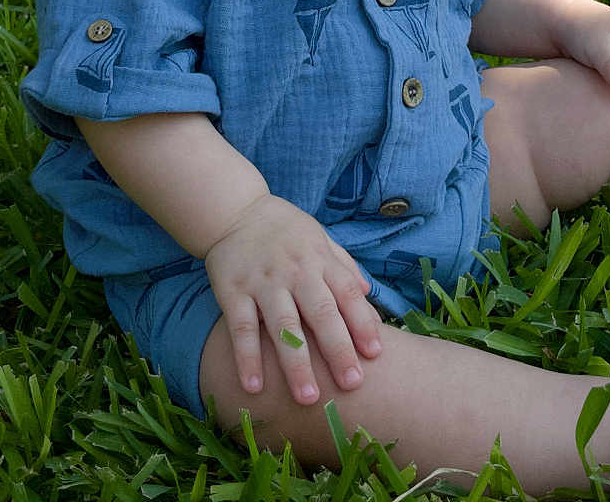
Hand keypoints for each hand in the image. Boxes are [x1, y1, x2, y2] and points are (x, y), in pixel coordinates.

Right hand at [204, 193, 383, 403]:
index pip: (346, 293)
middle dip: (338, 350)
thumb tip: (368, 292)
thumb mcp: (319, 237)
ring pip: (283, 325)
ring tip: (308, 398)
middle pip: (321, 313)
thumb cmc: (284, 230)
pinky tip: (254, 387)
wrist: (234, 211)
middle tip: (352, 385)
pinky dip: (247, 358)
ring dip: (296, 363)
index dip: (362, 322)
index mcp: (319, 259)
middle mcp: (295, 271)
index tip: (376, 354)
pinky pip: (242, 328)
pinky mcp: (233, 291)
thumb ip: (343, 264)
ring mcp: (263, 282)